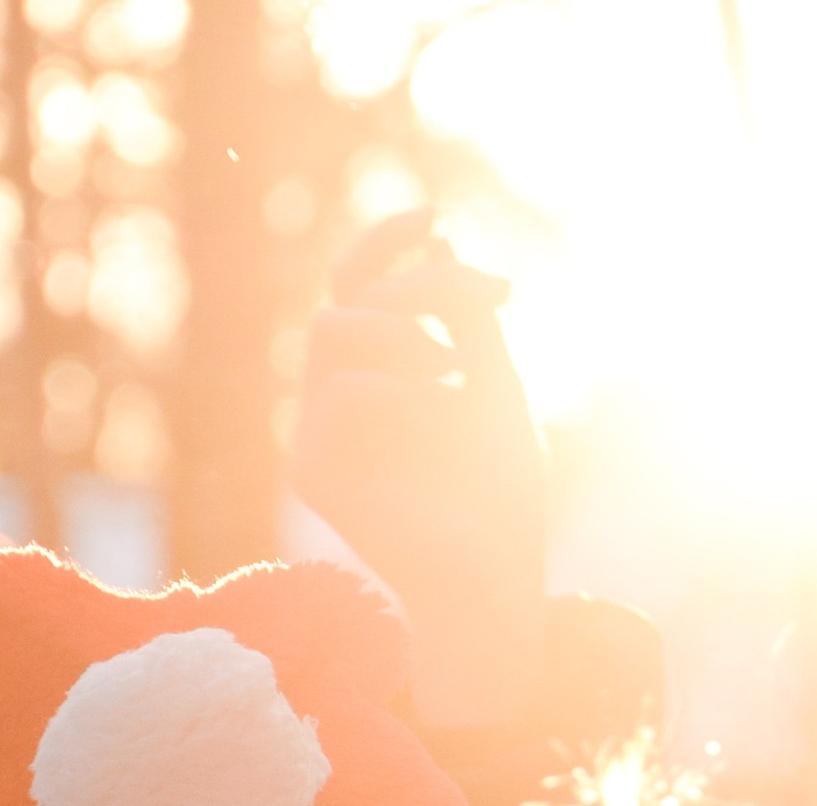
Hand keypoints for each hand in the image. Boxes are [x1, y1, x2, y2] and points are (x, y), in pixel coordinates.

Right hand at [293, 209, 547, 729]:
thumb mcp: (495, 387)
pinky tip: (437, 411)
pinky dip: (396, 393)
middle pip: (344, 298)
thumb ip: (466, 320)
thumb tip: (439, 242)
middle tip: (481, 304)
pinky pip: (339, 395)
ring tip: (452, 367)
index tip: (435, 215)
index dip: (387, 242)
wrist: (497, 579)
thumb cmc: (502, 496)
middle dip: (413, 285)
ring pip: (330, 332)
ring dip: (399, 328)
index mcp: (381, 378)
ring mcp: (321, 437)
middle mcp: (342, 401)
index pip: (360, 288)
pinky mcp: (314, 473)